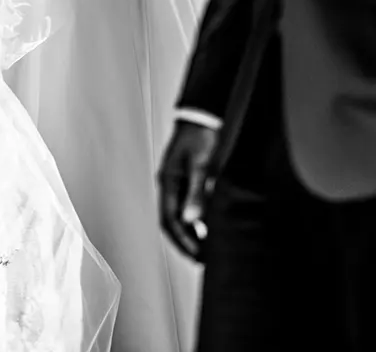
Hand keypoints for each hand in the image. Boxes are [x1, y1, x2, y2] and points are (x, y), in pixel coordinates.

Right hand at [158, 119, 217, 261]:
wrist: (202, 116)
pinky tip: (207, 227)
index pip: (170, 221)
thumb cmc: (200, 136)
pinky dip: (195, 219)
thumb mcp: (200, 165)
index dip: (183, 241)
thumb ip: (196, 192)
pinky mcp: (186, 180)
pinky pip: (187, 205)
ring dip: (190, 233)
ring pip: (179, 215)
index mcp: (168, 183)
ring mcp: (176, 183)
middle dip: (185, 242)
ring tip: (205, 249)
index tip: (197, 255)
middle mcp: (169, 186)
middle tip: (201, 259)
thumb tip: (191, 219)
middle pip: (172, 222)